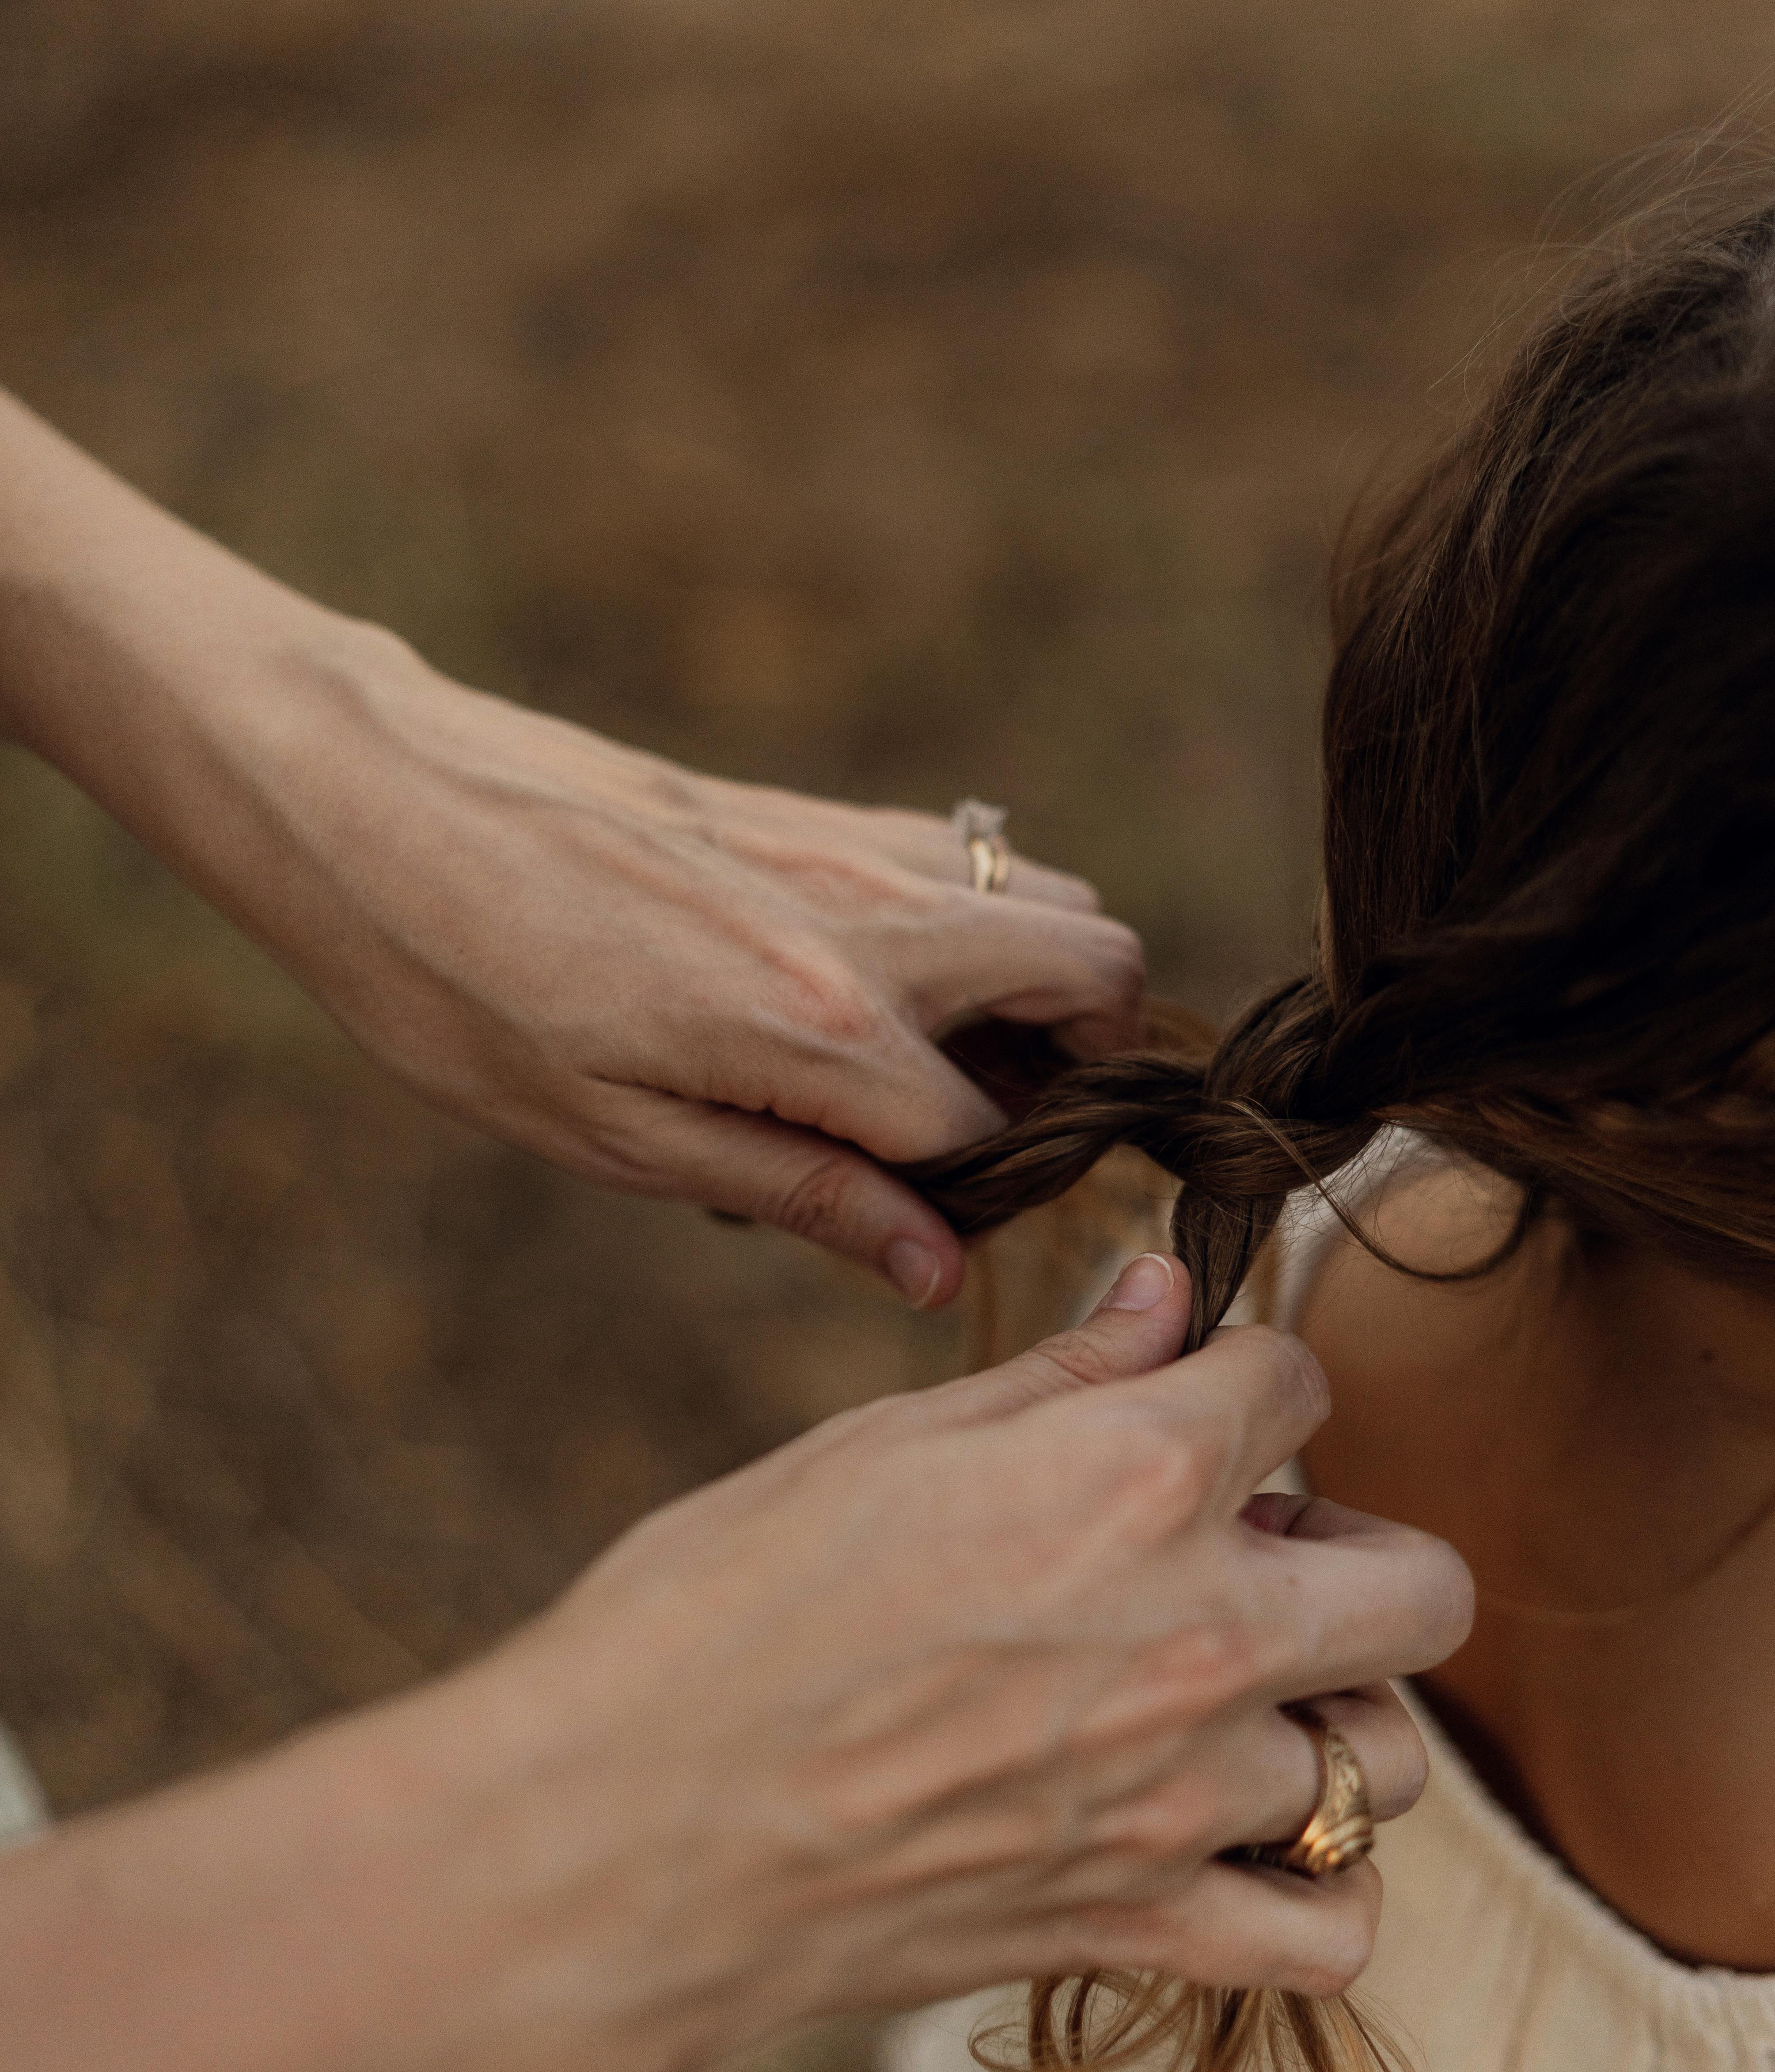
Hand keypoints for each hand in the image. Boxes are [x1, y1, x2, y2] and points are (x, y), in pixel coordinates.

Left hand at [0, 389, 1143, 1299]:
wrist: (380, 805)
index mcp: (821, 1029)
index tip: (928, 1227)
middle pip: (1098, 972)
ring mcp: (853, 849)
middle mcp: (872, 924)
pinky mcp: (815, 810)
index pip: (994, 1132)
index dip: (984, 1199)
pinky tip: (870, 983)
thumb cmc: (466, 991)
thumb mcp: (616, 1137)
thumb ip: (799, 1195)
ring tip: (940, 1057)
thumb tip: (935, 1266)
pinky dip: (974, 922)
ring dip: (1041, 982)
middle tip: (989, 1124)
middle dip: (1088, 1061)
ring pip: (1051, 893)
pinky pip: (966, 854)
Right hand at [0, 1255, 1469, 2071]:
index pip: (1299, 1382)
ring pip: (1385, 1764)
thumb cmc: (718, 1610)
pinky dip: (1314, 1895)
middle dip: (1362, 1554)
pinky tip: (1242, 1847)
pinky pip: (1330, 1932)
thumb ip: (1059, 1374)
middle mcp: (1194, 1629)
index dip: (1247, 1381)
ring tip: (1236, 1707)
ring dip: (1331, 1723)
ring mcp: (1182, 1794)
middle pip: (1424, 1589)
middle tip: (1259, 1560)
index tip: (1195, 1409)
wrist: (622, 1832)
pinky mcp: (1142, 1925)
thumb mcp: (882, 1444)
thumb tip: (1165, 1296)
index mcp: (1130, 1476)